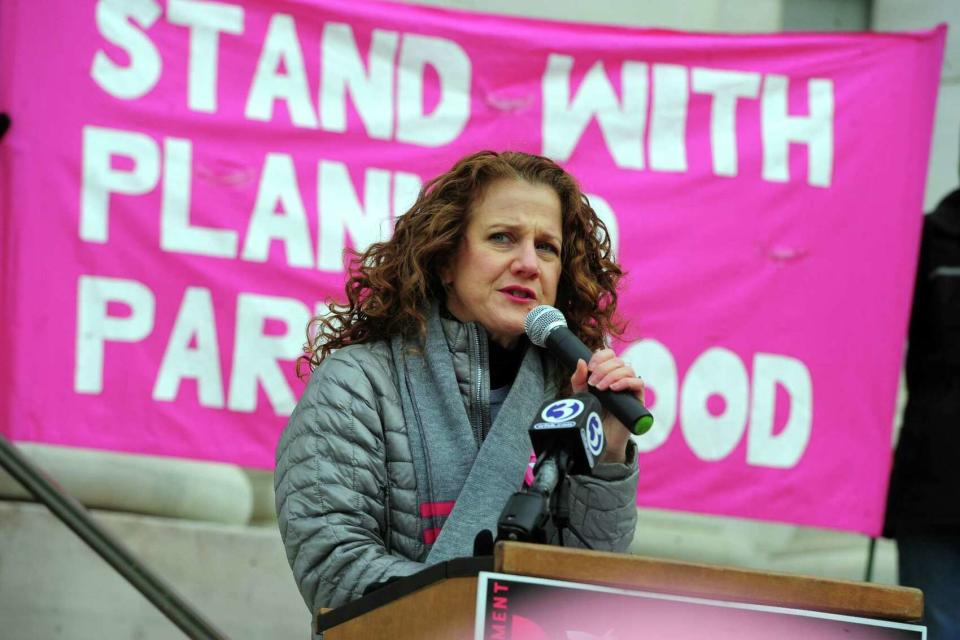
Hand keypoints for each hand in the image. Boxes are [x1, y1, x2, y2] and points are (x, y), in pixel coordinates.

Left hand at [570, 348, 644, 463]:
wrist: (600, 437)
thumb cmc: (592, 414)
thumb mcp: (581, 394)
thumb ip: (578, 379)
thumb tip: (581, 361)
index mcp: (607, 372)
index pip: (609, 354)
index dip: (600, 357)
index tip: (589, 368)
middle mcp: (620, 377)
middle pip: (617, 361)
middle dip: (603, 369)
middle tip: (593, 384)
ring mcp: (630, 387)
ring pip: (628, 369)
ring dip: (612, 375)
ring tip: (601, 389)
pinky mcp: (637, 399)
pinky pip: (638, 383)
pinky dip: (626, 382)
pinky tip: (614, 389)